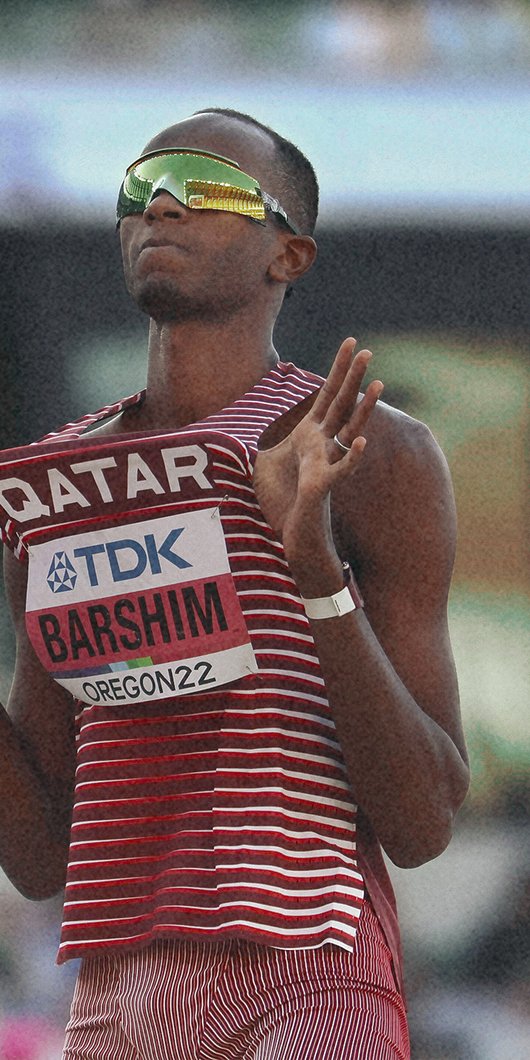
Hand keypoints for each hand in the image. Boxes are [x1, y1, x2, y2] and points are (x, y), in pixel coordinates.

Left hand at [253, 338, 382, 593]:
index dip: (337, 369)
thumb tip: (241, 422)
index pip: (326, 395)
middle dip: (352, 377)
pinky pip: (340, 470)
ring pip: (348, 431)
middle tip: (366, 349)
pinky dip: (350, 457)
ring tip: (378, 385)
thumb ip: (259, 439)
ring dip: (363, 409)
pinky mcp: (321, 486)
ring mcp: (325, 464)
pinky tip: (360, 442)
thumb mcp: (262, 461)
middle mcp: (322, 446)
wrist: (288, 536)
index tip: (351, 342)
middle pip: (340, 404)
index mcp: (310, 436)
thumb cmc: (279, 503)